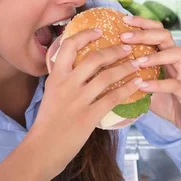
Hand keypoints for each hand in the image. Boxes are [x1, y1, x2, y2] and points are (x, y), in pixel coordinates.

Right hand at [30, 29, 144, 178]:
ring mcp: (78, 100)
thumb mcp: (51, 94)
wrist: (42, 149)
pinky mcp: (88, 116)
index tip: (100, 31)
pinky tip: (138, 84)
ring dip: (125, 67)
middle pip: (94, 58)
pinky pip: (113, 97)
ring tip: (137, 63)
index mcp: (56, 77)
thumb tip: (78, 65)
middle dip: (114, 50)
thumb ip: (64, 79)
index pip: (70, 46)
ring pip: (107, 76)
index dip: (86, 35)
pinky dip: (128, 88)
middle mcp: (66, 85)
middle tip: (128, 47)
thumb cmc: (48, 122)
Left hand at [120, 16, 180, 141]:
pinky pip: (175, 84)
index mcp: (164, 55)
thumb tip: (102, 70)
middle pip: (165, 36)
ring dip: (156, 56)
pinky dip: (159, 84)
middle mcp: (175, 60)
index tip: (124, 20)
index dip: (142, 23)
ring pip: (177, 54)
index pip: (156, 30)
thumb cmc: (165, 101)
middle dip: (145, 34)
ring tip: (138, 61)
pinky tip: (143, 85)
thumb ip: (129, 75)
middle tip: (125, 37)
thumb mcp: (143, 85)